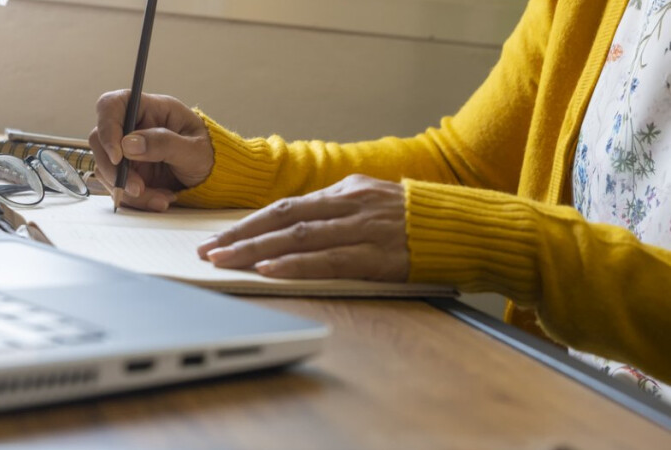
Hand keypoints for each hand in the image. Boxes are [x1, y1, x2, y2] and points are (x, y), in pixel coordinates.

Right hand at [89, 90, 214, 211]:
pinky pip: (118, 187)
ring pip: (106, 168)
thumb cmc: (211, 156)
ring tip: (161, 199)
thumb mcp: (195, 150)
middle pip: (99, 139)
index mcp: (151, 109)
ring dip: (128, 189)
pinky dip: (136, 200)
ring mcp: (128, 152)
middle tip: (137, 188)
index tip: (117, 155)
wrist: (216, 179)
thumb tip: (128, 144)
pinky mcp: (129, 174)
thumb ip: (164, 144)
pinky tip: (161, 200)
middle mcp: (134, 128)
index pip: (112, 105)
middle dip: (114, 168)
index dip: (107, 127)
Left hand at [196, 175, 409, 280]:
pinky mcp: (378, 255)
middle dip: (240, 235)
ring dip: (256, 250)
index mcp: (346, 192)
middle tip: (207, 250)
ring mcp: (364, 228)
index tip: (218, 237)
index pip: (285, 206)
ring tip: (225, 261)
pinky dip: (295, 265)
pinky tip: (269, 270)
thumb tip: (296, 223)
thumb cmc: (419, 221)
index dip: (248, 223)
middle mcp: (350, 205)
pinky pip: (328, 260)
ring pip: (297, 237)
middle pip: (282, 218)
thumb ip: (337, 212)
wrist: (470, 228)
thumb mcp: (374, 203)